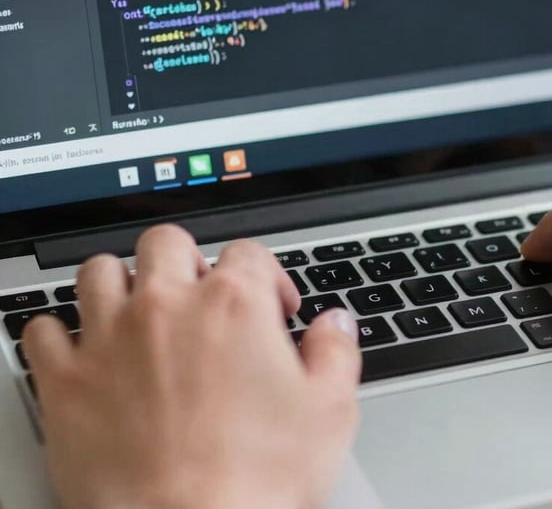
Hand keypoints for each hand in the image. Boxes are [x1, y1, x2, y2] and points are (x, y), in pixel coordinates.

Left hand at [23, 225, 361, 508]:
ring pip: (99, 272)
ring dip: (120, 283)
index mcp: (234, 305)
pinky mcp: (66, 384)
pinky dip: (60, 334)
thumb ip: (336, 352)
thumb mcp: (329, 413)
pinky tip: (82, 351)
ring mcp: (110, 340)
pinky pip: (43, 331)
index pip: (248, 253)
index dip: (267, 276)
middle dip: (187, 261)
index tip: (271, 307)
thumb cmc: (255, 482)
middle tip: (199, 297)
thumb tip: (336, 323)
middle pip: (167, 242)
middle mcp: (168, 307)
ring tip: (137, 310)